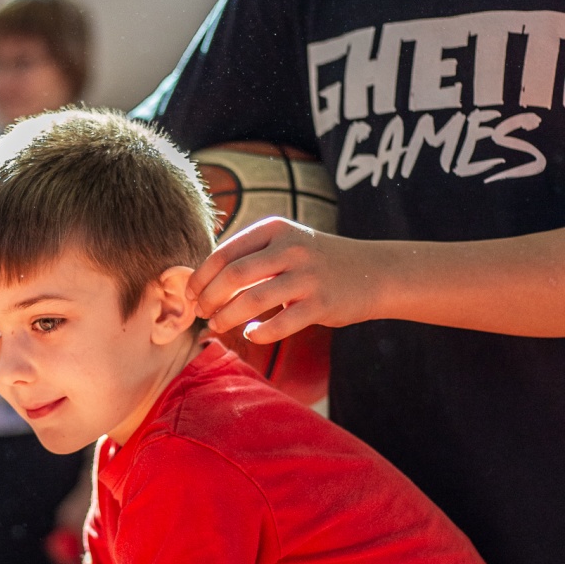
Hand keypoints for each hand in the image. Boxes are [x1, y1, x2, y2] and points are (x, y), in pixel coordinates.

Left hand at [190, 219, 379, 345]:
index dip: (200, 277)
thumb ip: (250, 256)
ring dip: (227, 317)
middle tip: (202, 313)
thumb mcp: (285, 244)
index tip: (190, 294)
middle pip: (233, 276)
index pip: (224, 253)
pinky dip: (259, 332)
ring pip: (252, 301)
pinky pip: (280, 324)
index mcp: (275, 229)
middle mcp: (291, 248)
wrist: (374, 272)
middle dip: (209, 299)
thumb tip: (202, 280)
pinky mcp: (322, 304)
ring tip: (217, 326)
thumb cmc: (317, 262)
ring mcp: (308, 276)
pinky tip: (252, 334)